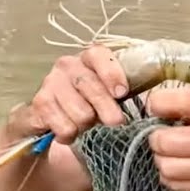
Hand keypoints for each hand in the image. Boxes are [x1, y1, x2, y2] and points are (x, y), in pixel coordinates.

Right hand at [13, 44, 128, 143]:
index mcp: (88, 59)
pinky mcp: (39, 103)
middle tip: (115, 122)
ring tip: (83, 124)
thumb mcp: (107, 96)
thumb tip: (149, 101)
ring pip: (81, 113)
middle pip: (92, 87)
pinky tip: (68, 131)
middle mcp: (67, 65)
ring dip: (86, 126)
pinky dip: (70, 135)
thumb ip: (123, 93)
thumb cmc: (86, 105)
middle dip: (107, 110)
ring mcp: (51, 83)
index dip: (112, 74)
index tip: (122, 93)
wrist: (46, 121)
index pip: (98, 55)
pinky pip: (66, 127)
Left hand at [145, 87, 189, 190]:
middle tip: (162, 134)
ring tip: (171, 152)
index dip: (157, 103)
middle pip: (164, 140)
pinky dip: (170, 176)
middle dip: (156, 136)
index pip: (179, 101)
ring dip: (161, 158)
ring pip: (166, 166)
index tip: (156, 107)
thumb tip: (163, 103)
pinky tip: (179, 167)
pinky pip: (175, 184)